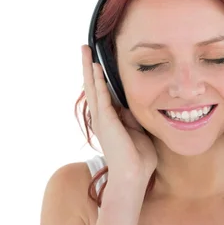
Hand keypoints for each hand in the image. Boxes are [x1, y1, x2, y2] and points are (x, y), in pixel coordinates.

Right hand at [81, 44, 157, 183]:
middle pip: (93, 87)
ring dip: (89, 68)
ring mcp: (102, 119)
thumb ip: (133, 117)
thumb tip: (131, 104)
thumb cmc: (138, 158)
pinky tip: (94, 69)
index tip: (98, 62)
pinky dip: (97, 82)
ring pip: (93, 88)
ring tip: (84, 50)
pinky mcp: (106, 121)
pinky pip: (100, 97)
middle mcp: (102, 118)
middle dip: (89, 67)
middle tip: (84, 48)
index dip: (100, 77)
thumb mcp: (139, 131)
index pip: (103, 93)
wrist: (133, 176)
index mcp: (111, 120)